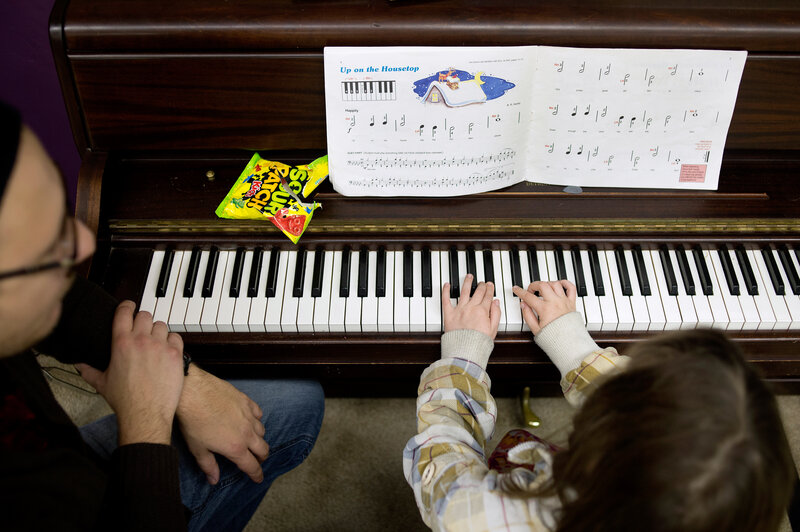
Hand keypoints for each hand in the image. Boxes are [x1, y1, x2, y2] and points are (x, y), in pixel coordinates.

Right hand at [76, 301, 183, 445]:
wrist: (145, 413)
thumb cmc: (124, 400)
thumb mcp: (101, 383)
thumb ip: (88, 370)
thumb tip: (78, 363)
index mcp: (121, 343)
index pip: (124, 312)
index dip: (126, 306)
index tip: (129, 306)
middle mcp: (142, 340)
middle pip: (145, 315)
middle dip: (142, 320)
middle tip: (142, 329)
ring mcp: (160, 346)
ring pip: (161, 325)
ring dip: (158, 331)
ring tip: (155, 342)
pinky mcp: (175, 354)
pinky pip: (176, 337)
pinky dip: (172, 341)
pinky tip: (167, 350)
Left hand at [176, 367, 268, 484]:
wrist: (193, 392)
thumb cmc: (193, 420)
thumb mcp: (197, 448)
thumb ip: (208, 466)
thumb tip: (214, 479)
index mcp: (235, 448)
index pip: (252, 466)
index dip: (256, 475)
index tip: (258, 479)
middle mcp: (247, 432)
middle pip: (263, 450)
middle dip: (261, 458)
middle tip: (256, 461)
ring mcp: (248, 415)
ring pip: (262, 431)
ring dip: (259, 439)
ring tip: (250, 440)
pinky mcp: (246, 401)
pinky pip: (258, 413)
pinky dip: (256, 420)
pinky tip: (249, 420)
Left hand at [442, 274, 500, 338]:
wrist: (465, 350)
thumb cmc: (479, 343)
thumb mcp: (493, 329)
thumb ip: (496, 314)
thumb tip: (496, 302)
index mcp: (482, 311)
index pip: (487, 296)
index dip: (489, 289)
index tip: (490, 285)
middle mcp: (471, 307)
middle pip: (477, 292)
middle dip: (481, 285)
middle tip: (482, 282)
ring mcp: (459, 309)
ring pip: (464, 291)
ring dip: (467, 282)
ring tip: (469, 276)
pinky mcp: (449, 314)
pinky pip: (446, 300)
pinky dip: (446, 291)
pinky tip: (447, 284)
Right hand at [512, 280, 576, 334]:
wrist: (569, 343)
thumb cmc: (554, 338)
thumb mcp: (536, 329)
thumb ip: (528, 315)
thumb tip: (523, 305)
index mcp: (545, 309)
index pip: (529, 297)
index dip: (520, 292)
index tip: (516, 289)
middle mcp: (555, 302)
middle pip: (542, 285)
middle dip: (533, 285)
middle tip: (530, 290)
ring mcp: (564, 301)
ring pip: (555, 284)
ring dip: (547, 284)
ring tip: (543, 289)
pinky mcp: (572, 303)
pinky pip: (571, 288)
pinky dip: (565, 283)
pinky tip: (559, 284)